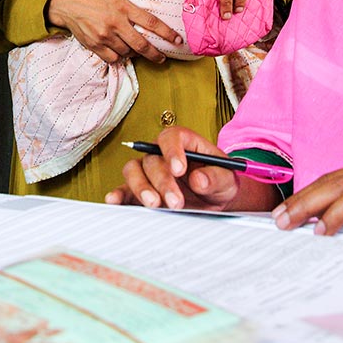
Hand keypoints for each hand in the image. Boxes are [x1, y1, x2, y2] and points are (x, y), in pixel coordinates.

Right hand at [45, 0, 173, 63]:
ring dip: (135, 53)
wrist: (65, 3)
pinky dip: (119, 57)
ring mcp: (104, 36)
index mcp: (122, 7)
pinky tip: (122, 52)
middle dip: (155, 54)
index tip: (177, 39)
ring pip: (127, 52)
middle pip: (141, 44)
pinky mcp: (95, 45)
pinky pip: (113, 58)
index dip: (166, 33)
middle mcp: (115, 23)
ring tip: (137, 50)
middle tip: (163, 58)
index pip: (150, 22)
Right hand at [104, 126, 275, 211]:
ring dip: (141, 187)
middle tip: (177, 202)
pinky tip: (115, 200)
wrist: (215, 201)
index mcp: (183, 142)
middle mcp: (161, 153)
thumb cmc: (220, 182)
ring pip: (133, 170)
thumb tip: (198, 179)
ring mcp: (148, 171)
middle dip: (163, 182)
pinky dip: (118, 194)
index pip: (171, 137)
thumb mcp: (227, 179)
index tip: (179, 169)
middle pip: (152, 159)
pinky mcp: (139, 190)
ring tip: (154, 205)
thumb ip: (216, 177)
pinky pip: (124, 189)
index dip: (172, 151)